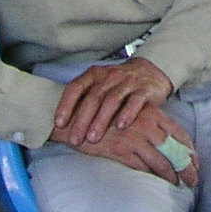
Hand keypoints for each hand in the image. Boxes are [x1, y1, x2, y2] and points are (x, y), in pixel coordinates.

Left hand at [52, 56, 172, 148]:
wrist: (150, 71)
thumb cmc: (118, 84)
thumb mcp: (99, 85)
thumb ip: (84, 99)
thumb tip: (60, 124)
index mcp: (94, 74)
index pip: (76, 87)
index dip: (66, 105)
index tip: (59, 124)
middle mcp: (110, 76)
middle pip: (93, 98)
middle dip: (82, 120)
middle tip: (74, 140)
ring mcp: (128, 81)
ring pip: (112, 100)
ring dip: (101, 120)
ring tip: (93, 138)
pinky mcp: (145, 89)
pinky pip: (135, 101)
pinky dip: (127, 113)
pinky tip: (120, 126)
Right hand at [80, 101, 196, 182]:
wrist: (79, 117)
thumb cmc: (107, 117)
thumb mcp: (133, 115)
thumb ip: (151, 126)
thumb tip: (168, 144)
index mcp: (152, 113)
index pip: (180, 134)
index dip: (190, 151)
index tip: (196, 164)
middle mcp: (146, 124)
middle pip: (175, 149)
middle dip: (187, 167)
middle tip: (193, 180)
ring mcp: (134, 137)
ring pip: (161, 161)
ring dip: (172, 176)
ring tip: (177, 185)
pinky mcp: (121, 149)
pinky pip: (142, 167)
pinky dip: (152, 176)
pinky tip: (156, 183)